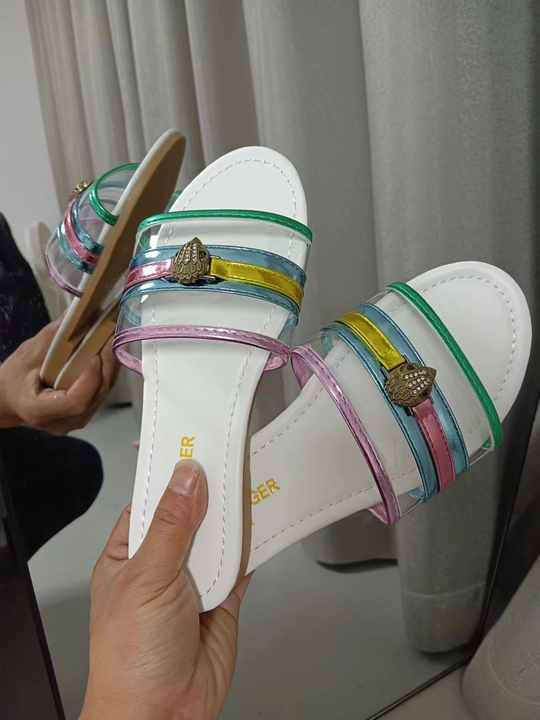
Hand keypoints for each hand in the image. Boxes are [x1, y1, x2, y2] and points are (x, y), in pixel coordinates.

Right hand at [0, 319, 116, 433]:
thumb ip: (55, 335)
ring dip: (110, 366)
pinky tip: (107, 353)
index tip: (94, 354)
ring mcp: (75, 422)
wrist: (9, 400)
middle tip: (112, 336)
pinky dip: (106, 372)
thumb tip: (81, 311)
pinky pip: (101, 394)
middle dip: (106, 364)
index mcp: (40, 412)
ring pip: (102, 395)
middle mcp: (62, 423)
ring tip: (112, 340)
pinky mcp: (84, 415)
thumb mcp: (28, 353)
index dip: (90, 379)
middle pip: (94, 396)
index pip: (75, 401)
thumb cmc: (15, 377)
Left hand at [81, 460, 249, 719]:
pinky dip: (251, 546)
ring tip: (250, 479)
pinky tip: (260, 523)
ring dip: (233, 517)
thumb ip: (173, 526)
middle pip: (191, 516)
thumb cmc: (131, 656)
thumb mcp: (148, 578)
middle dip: (210, 493)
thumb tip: (187, 478)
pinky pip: (241, 564)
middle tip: (232, 456)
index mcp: (129, 554)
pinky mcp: (223, 599)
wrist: (162, 715)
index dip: (174, 475)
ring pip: (218, 537)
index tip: (196, 446)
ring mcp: (193, 581)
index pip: (152, 502)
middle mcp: (162, 564)